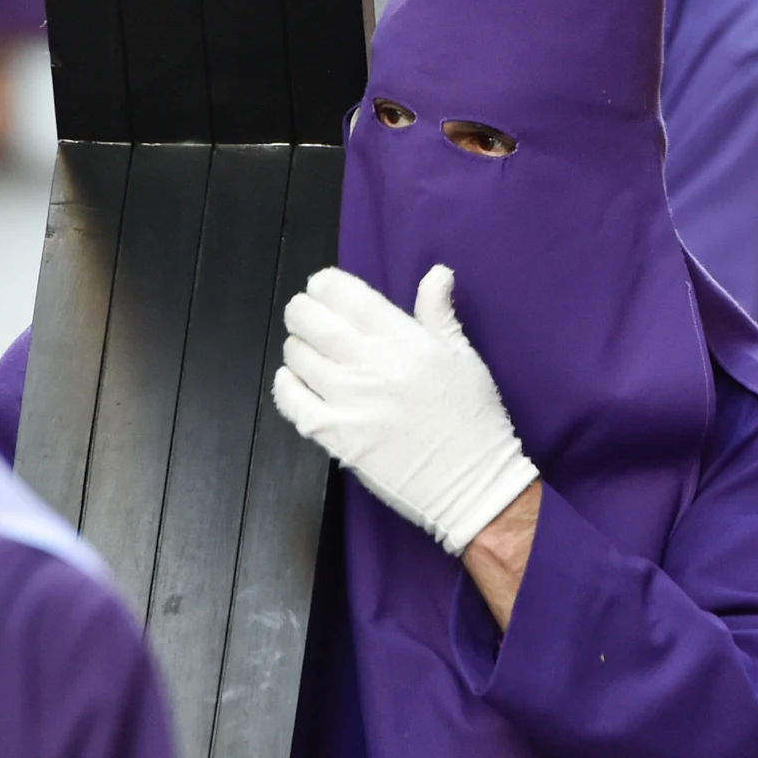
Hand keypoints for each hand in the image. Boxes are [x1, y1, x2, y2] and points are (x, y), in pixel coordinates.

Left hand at [273, 266, 539, 556]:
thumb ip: (438, 313)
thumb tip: (436, 273)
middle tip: (308, 317)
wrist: (471, 484)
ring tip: (310, 353)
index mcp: (403, 340)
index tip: (323, 289)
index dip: (324, 284)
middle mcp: (371, 365)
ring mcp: (348, 401)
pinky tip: (297, 383)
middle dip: (302, 310)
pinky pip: (290, 401)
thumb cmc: (472, 421)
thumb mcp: (463, 357)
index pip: (345, 294)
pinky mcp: (334, 436)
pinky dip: (286, 386)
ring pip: (296, 355)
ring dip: (297, 347)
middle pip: (310, 319)